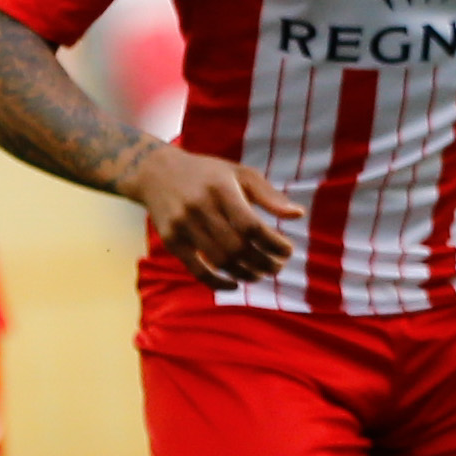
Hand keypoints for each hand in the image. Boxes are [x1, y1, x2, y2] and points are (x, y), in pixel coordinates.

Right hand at [128, 146, 302, 286]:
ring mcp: (183, 225)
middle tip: (278, 267)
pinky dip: (218, 283)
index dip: (273, 243)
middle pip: (238, 247)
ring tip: (261, 274)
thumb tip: (298, 215)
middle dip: (264, 262)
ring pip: (220, 261)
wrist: (157, 171)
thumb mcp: (240, 173)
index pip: (251, 226)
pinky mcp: (172, 241)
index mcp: (221, 188)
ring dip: (246, 274)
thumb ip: (269, 195)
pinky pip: (197, 270)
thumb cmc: (208, 173)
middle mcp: (200, 207)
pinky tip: (236, 284)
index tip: (288, 251)